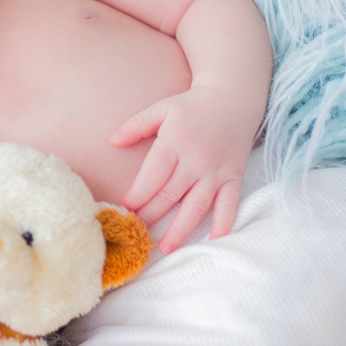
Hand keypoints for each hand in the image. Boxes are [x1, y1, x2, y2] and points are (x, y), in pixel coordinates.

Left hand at [110, 85, 255, 252]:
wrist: (234, 99)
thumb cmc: (192, 106)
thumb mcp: (162, 108)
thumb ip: (136, 125)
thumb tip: (112, 141)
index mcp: (174, 143)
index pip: (151, 177)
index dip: (136, 196)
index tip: (123, 210)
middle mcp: (195, 160)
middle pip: (169, 195)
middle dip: (151, 215)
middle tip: (136, 231)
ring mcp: (216, 172)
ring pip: (196, 206)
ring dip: (180, 229)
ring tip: (165, 247)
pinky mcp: (233, 177)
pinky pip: (229, 205)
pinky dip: (224, 224)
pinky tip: (214, 241)